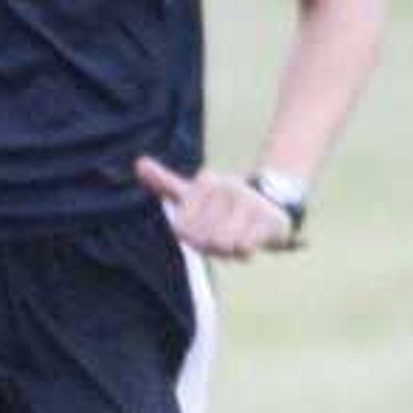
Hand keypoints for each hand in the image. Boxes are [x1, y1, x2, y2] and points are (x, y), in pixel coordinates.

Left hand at [136, 155, 293, 260]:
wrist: (274, 200)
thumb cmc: (224, 203)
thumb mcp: (192, 192)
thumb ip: (164, 182)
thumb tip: (139, 163)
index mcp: (205, 182)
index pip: (183, 231)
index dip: (194, 238)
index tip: (205, 226)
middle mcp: (227, 187)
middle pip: (203, 240)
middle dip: (212, 246)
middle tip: (225, 232)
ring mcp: (249, 201)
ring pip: (223, 243)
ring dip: (229, 249)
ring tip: (238, 234)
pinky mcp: (269, 219)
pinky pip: (245, 246)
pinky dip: (246, 249)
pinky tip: (253, 238)